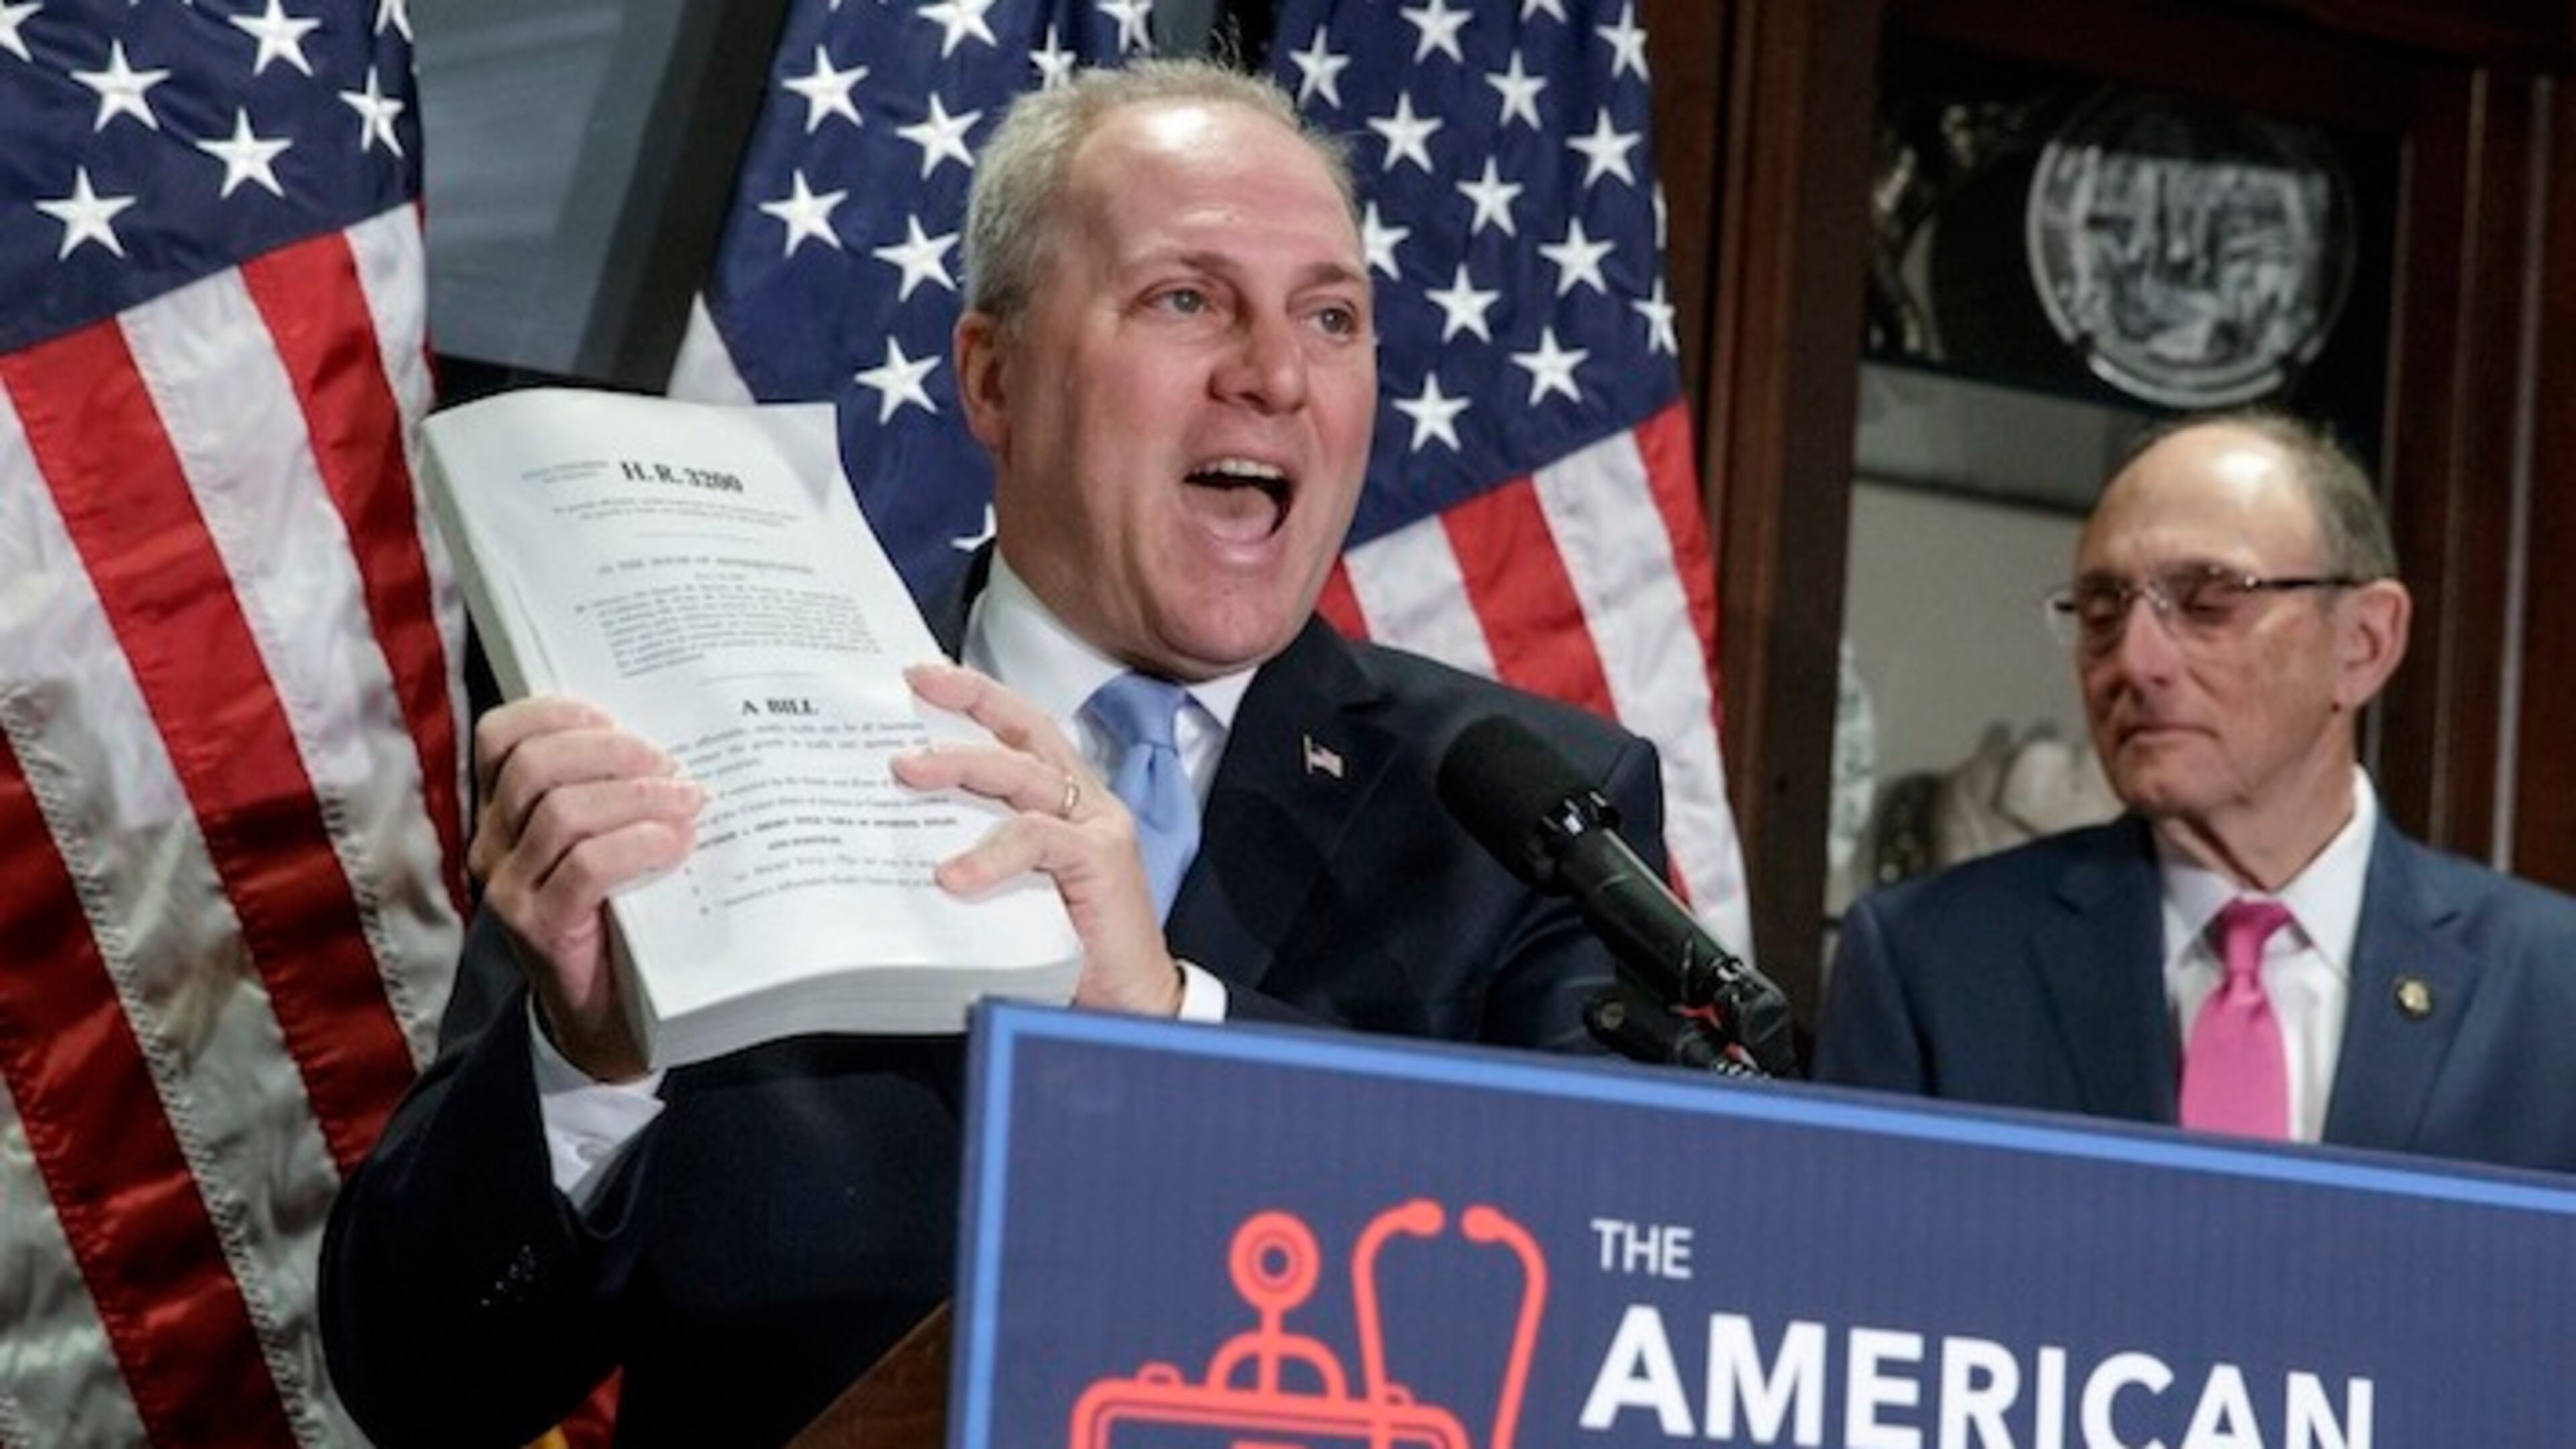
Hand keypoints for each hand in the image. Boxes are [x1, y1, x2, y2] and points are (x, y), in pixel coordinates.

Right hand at [468, 697, 704, 1080]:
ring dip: (637, 798)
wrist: (608, 1018)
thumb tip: (672, 744)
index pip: (500, 737)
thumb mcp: (607, 842)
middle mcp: (493, 846)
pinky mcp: (539, 928)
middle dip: (611, 752)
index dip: (557, 713)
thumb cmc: (619, 914)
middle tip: (669, 766)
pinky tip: (677, 845)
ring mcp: (510, 889)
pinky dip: (639, 845)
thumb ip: (614, 794)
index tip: (616, 717)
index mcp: (503, 813)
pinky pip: (587, 867)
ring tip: (687, 802)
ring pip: (563, 813)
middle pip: (534, 766)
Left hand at [891, 662, 1182, 1017]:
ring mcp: (1098, 828)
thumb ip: (975, 852)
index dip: (977, 696)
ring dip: (964, 765)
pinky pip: (1039, 841)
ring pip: (1026, 776)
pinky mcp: (1103, 862)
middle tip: (913, 693)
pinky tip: (954, 874)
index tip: (921, 675)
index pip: (1022, 730)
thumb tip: (898, 831)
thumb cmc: (1064, 950)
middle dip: (969, 703)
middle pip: (1026, 733)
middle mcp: (1085, 803)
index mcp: (1064, 801)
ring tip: (910, 771)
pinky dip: (993, 854)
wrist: (1127, 1006)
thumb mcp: (1009, 888)